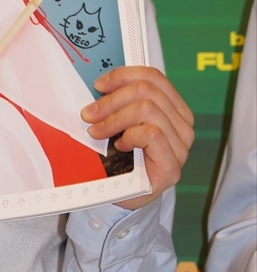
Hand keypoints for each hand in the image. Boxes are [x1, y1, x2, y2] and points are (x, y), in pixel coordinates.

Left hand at [80, 66, 193, 209]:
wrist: (126, 195)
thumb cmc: (123, 158)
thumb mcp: (123, 123)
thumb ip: (121, 103)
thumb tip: (99, 85)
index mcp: (174, 108)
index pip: (154, 77)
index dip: (124, 75)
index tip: (99, 85)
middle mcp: (182, 124)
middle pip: (148, 91)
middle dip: (112, 100)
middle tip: (89, 113)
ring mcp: (181, 146)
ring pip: (147, 109)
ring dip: (115, 119)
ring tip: (98, 132)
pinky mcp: (172, 166)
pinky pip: (151, 133)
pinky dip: (129, 135)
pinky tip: (119, 145)